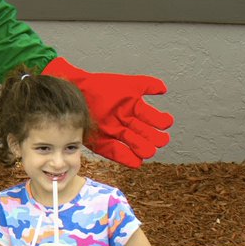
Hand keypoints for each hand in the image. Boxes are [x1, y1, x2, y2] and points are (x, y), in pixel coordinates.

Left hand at [44, 56, 173, 167]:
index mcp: (132, 108)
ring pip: (133, 144)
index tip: (166, 123)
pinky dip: (126, 158)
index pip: (152, 118)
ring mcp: (114, 133)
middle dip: (154, 137)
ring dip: (143, 148)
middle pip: (145, 134)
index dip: (160, 121)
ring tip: (149, 151)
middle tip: (160, 140)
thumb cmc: (101, 86)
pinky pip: (115, 152)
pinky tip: (137, 162)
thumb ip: (147, 85)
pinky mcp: (102, 142)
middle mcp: (126, 122)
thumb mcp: (127, 84)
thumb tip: (164, 89)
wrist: (78, 90)